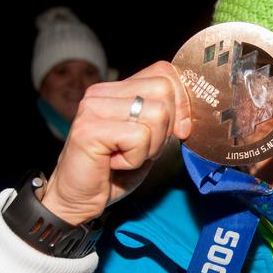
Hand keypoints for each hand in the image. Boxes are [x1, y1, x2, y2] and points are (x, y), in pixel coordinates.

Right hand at [40, 61, 191, 224]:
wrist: (77, 200)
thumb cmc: (114, 172)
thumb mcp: (149, 139)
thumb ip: (166, 117)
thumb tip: (195, 108)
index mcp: (118, 89)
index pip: (165, 72)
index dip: (182, 102)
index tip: (180, 130)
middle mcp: (102, 91)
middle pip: (165, 91)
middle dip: (166, 129)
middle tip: (141, 148)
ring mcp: (93, 107)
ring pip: (157, 114)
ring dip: (151, 146)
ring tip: (127, 155)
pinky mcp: (89, 129)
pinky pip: (139, 137)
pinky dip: (135, 158)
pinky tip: (115, 163)